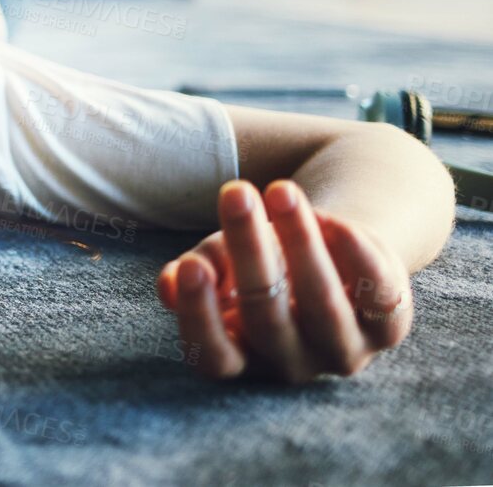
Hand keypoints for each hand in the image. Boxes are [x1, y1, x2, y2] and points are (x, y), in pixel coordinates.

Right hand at [157, 180, 411, 382]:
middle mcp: (291, 364)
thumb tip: (168, 286)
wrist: (332, 255)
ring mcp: (343, 351)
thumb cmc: (262, 262)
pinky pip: (379, 296)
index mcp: (242, 356)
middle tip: (235, 193)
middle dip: (249, 252)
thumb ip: (201, 269)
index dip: (200, 316)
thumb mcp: (225, 262)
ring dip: (301, 242)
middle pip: (266, 318)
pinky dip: (357, 255)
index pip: (214, 355)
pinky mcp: (388, 328)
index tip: (188, 267)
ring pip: (323, 305)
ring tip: (281, 190)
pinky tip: (332, 219)